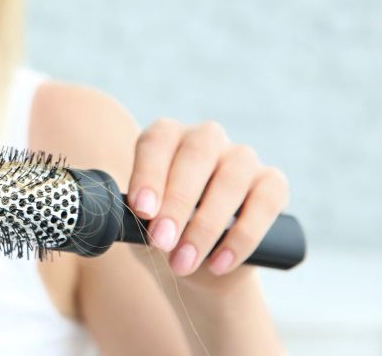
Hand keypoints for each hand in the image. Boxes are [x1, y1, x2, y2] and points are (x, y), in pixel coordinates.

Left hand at [126, 118, 288, 290]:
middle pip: (195, 156)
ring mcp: (242, 157)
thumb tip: (129, 218)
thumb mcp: (138, 226)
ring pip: (231, 179)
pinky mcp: (273, 183)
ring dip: (206, 225)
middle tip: (161, 242)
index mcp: (166, 137)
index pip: (156, 141)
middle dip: (177, 202)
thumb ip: (131, 218)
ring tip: (183, 262)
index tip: (142, 210)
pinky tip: (220, 262)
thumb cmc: (161, 234)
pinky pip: (265, 201)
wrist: (199, 265)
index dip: (149, 173)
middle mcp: (205, 138)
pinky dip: (243, 235)